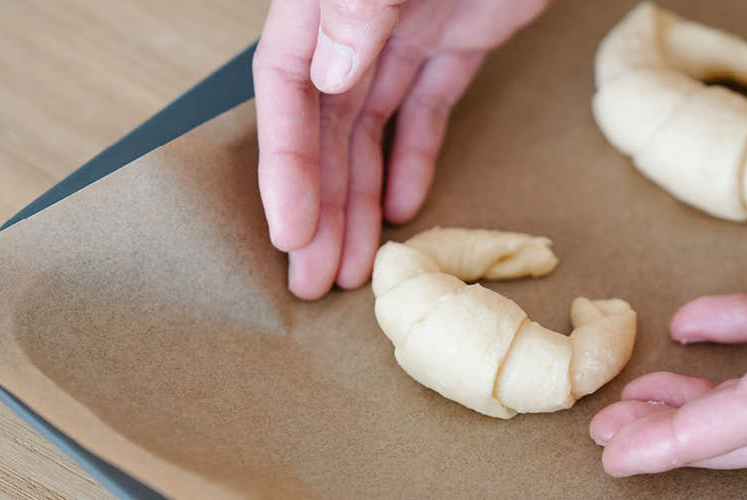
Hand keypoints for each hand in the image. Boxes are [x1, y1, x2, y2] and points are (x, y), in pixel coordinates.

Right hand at [254, 0, 547, 298]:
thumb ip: (357, 6)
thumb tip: (330, 75)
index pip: (286, 86)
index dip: (284, 163)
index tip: (293, 232)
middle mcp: (356, 20)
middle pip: (325, 125)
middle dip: (320, 207)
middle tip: (313, 280)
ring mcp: (408, 28)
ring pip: (375, 128)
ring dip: (361, 199)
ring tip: (353, 267)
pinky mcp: (462, 32)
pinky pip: (430, 105)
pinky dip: (416, 157)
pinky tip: (404, 208)